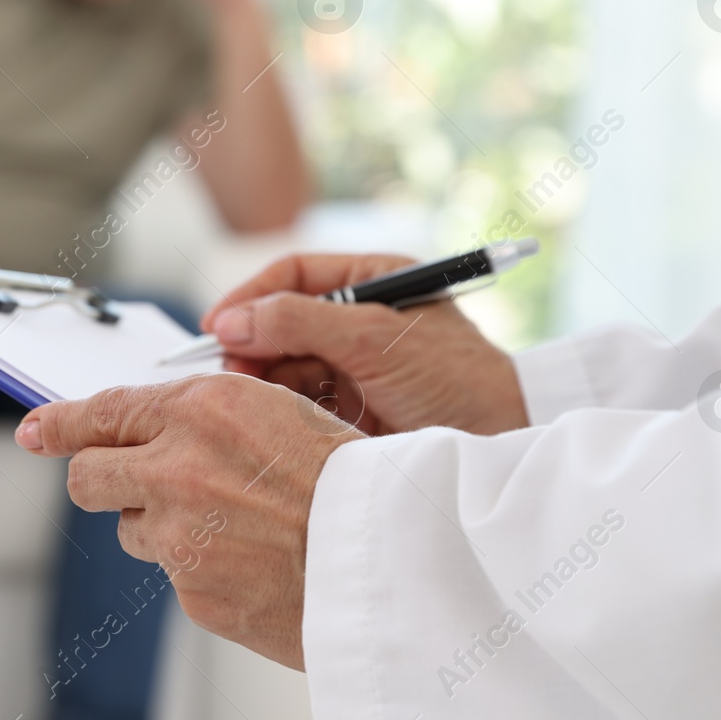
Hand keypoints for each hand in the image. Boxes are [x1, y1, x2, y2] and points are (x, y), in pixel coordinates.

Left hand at [14, 374, 358, 669]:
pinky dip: (200, 568)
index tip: (35, 430)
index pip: (102, 412)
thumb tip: (147, 427)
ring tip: (230, 525)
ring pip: (131, 530)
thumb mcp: (276, 412)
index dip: (59, 423)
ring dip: (160, 526)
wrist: (388, 558)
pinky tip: (249, 561)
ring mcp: (179, 534)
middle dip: (99, 478)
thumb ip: (204, 416)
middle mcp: (179, 465)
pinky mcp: (190, 590)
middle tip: (124, 485)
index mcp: (203, 408)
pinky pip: (173, 574)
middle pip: (88, 476)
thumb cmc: (349, 480)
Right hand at [200, 253, 530, 435]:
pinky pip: (303, 401)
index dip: (251, 296)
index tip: (217, 326)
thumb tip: (230, 321)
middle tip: (227, 371)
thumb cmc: (455, 378)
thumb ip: (299, 321)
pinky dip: (282, 408)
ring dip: (264, 378)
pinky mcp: (355, 408)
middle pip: (283, 320)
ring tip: (247, 398)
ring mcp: (358, 363)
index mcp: (374, 279)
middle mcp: (362, 317)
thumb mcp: (374, 338)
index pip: (293, 274)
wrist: (503, 445)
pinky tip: (271, 419)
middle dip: (252, 343)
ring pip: (288, 363)